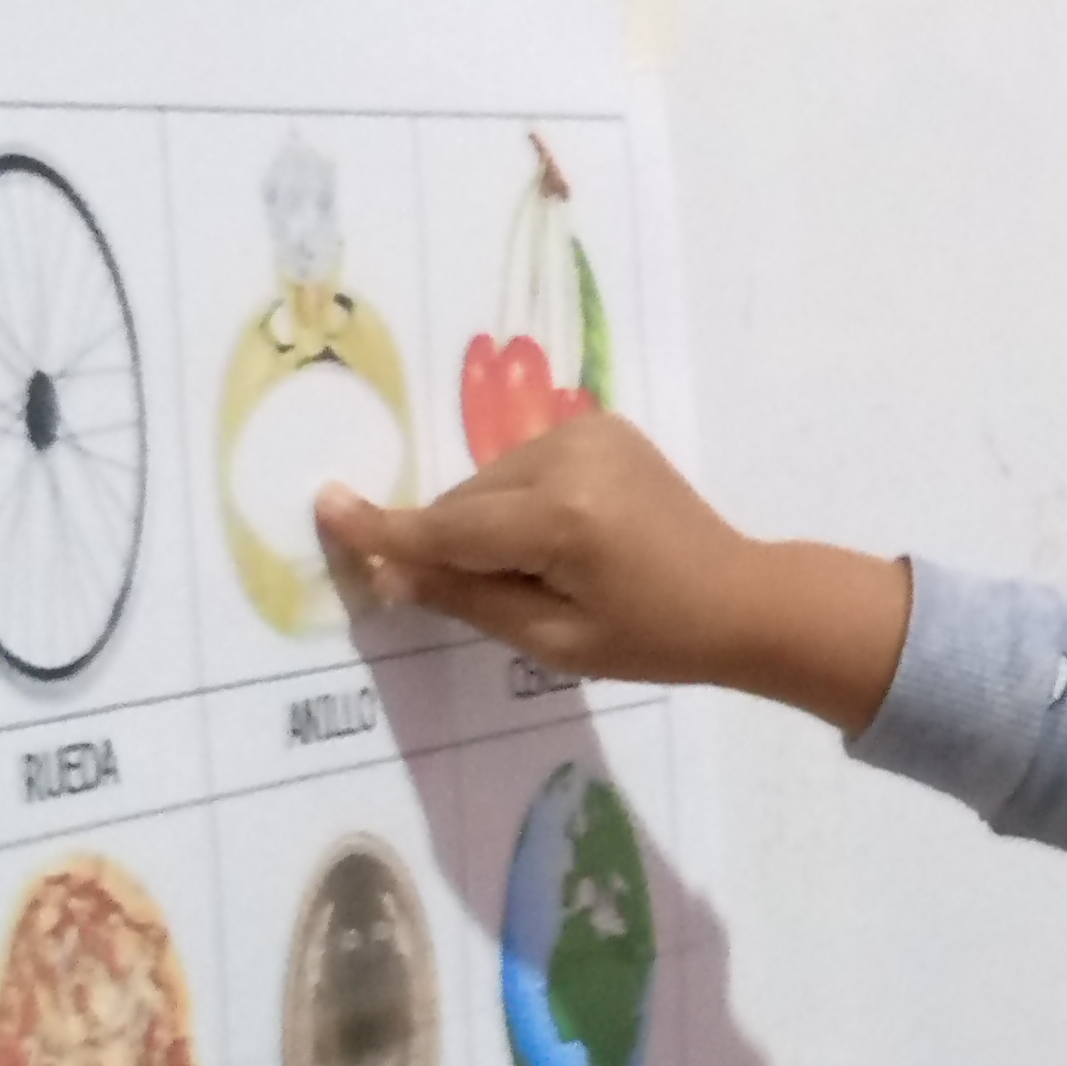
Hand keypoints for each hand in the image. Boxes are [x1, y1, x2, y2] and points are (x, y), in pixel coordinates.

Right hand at [313, 417, 911, 734]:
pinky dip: (516, 500)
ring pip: (487, 480)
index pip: (451, 525)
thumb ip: (468, 598)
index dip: (387, 529)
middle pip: (466, 501)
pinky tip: (560, 537)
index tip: (326, 508)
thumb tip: (391, 571)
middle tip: (509, 598)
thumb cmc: (652, 637)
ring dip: (486, 522)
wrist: (740, 596)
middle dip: (455, 545)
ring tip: (547, 571)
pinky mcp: (599, 424)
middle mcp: (570, 455)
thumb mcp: (555, 640)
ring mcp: (587, 431)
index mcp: (564, 516)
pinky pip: (520, 464)